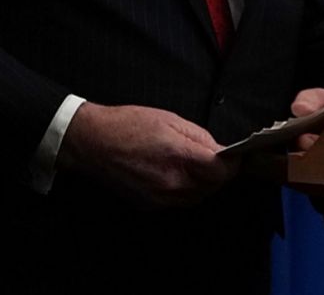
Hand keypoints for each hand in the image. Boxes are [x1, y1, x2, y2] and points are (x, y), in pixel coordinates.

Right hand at [59, 103, 235, 206]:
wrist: (91, 142)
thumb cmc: (125, 125)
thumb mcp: (168, 119)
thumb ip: (200, 137)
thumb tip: (221, 151)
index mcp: (178, 156)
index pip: (222, 171)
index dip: (232, 163)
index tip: (232, 157)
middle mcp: (172, 182)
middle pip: (213, 186)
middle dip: (216, 173)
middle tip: (207, 157)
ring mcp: (161, 197)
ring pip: (198, 196)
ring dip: (200, 183)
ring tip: (186, 164)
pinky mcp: (151, 205)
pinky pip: (179, 201)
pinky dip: (182, 190)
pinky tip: (169, 173)